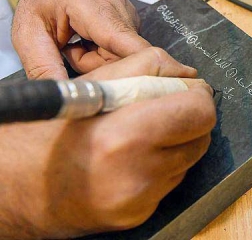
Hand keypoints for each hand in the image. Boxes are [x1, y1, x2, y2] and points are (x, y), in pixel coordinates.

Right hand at [0, 48, 215, 238]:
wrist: (17, 186)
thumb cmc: (49, 130)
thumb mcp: (94, 84)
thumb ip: (150, 68)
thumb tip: (189, 75)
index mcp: (125, 136)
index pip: (199, 111)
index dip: (197, 94)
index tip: (186, 88)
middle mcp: (137, 175)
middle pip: (202, 136)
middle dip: (192, 116)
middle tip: (168, 106)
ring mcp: (140, 201)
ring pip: (189, 159)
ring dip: (177, 141)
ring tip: (142, 132)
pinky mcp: (139, 215)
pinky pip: (171, 181)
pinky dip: (162, 164)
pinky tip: (133, 157)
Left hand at [12, 0, 151, 79]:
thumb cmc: (40, 4)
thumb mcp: (29, 37)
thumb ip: (45, 68)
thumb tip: (62, 99)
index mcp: (94, 7)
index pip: (131, 46)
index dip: (139, 70)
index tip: (137, 89)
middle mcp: (120, 8)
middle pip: (125, 58)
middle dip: (98, 66)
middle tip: (71, 54)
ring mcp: (129, 13)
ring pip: (125, 57)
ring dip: (100, 60)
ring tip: (78, 45)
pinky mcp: (132, 20)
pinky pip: (125, 50)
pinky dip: (105, 53)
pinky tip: (89, 41)